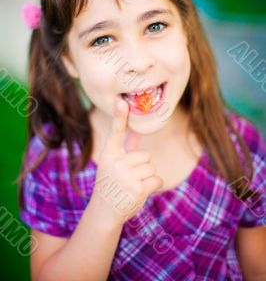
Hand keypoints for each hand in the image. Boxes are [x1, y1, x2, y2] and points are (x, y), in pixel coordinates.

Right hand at [92, 97, 162, 225]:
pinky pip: (157, 179)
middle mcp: (115, 163)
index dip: (119, 116)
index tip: (121, 102)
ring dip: (148, 178)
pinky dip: (154, 187)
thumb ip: (125, 148)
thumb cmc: (111, 185)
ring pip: (152, 168)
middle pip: (145, 155)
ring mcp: (125, 176)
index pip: (116, 132)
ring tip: (133, 186)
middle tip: (129, 179)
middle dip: (142, 168)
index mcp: (109, 154)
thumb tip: (136, 131)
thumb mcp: (113, 165)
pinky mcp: (137, 188)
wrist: (104, 213)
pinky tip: (140, 192)